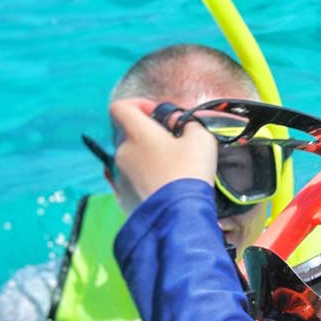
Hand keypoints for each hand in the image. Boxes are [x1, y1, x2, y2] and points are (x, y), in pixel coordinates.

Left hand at [109, 99, 217, 214]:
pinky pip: (130, 178)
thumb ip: (188, 123)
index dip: (138, 104)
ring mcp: (119, 175)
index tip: (158, 114)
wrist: (180, 215)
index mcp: (136, 133)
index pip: (120, 107)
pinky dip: (143, 176)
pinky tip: (162, 185)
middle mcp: (122, 151)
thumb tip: (176, 123)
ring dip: (147, 156)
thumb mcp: (201, 138)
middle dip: (148, 134)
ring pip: (130, 156)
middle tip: (173, 143)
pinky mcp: (122, 196)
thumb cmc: (190, 172)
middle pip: (128, 133)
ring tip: (171, 167)